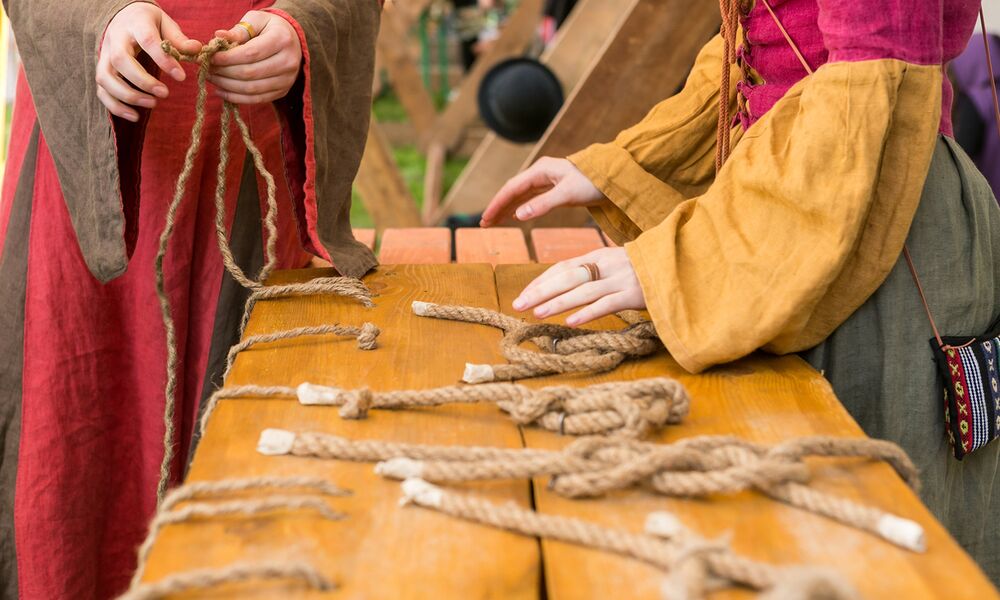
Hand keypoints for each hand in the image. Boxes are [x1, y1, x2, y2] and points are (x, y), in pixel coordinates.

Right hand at [97, 3, 200, 121]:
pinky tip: (135, 116)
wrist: (124, 17)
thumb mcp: (165, 24)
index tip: (181, 77)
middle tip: (165, 94)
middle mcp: (115, 39)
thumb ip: (178, 39)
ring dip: (128, 95)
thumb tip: (197, 49)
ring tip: (152, 104)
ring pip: (105, 77)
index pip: (147, 40)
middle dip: (142, 81)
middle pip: (120, 60)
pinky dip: (115, 106)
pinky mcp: (102, 70)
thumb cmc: (149, 23)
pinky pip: (101, 91)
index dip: (163, 59)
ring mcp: (104, 55)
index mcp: (135, 24)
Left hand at [209, 11, 302, 103]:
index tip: (211, 57)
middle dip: (224, 72)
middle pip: (250, 73)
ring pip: (252, 89)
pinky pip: (257, 99)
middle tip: (207, 68)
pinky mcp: (283, 91)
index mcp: (282, 40)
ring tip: (211, 78)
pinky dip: (236, 98)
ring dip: (227, 86)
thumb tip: (219, 36)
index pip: (251, 53)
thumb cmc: (269, 28)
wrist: (292, 41)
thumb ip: (238, 30)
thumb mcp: (255, 21)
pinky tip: (221, 91)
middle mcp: (288, 61)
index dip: (228, 58)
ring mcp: (287, 79)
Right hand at [480, 157, 605, 226]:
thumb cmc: (593, 183)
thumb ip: (543, 205)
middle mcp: (541, 172)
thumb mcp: (568, 195)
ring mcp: (547, 178)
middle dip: (498, 206)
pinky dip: (520, 206)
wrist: (615, 178)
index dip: (497, 204)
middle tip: (484, 224)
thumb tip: (518, 217)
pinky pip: (530, 197)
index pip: (512, 188)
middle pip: (513, 190)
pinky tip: (515, 215)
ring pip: (520, 194)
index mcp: (541, 170)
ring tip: (493, 222)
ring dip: (507, 207)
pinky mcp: (554, 186)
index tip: (486, 219)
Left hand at [512, 247, 645, 325]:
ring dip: (558, 303)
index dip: (541, 280)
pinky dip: (588, 313)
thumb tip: (568, 285)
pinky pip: (607, 304)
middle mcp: (608, 264)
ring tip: (537, 313)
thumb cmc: (648, 270)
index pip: (563, 266)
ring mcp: (622, 279)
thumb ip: (596, 272)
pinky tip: (571, 322)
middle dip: (540, 291)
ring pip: (583, 291)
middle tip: (518, 304)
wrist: (685, 265)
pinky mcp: (636, 294)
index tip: (524, 293)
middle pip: (567, 277)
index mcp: (601, 255)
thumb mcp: (619, 265)